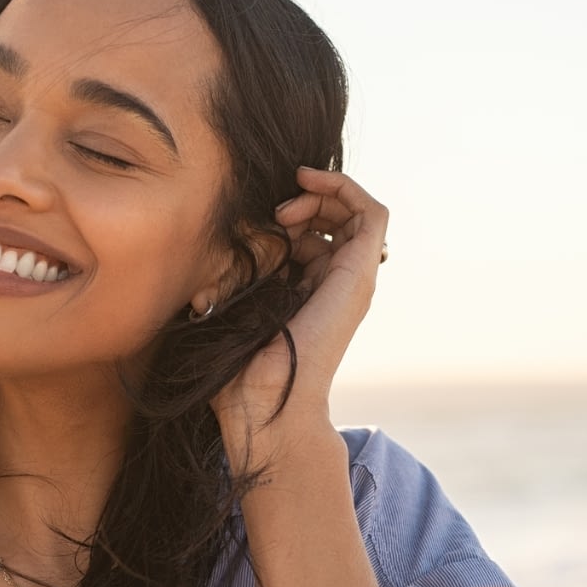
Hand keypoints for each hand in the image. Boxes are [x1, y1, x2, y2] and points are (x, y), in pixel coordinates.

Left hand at [211, 166, 387, 453]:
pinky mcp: (361, 273)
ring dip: (322, 194)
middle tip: (274, 213)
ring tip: (287, 208)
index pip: (313, 235)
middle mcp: (337, 283)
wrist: (264, 403)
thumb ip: (230, 281)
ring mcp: (353, 278)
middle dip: (305, 201)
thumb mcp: (229, 307)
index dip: (287, 215)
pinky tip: (310, 184)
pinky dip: (345, 187)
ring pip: (356, 212)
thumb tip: (213, 265)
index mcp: (310, 291)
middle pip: (337, 219)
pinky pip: (373, 213)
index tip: (257, 221)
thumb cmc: (239, 369)